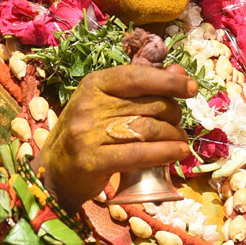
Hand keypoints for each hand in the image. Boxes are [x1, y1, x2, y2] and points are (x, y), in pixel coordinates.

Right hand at [34, 63, 195, 212]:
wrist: (53, 172)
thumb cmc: (86, 134)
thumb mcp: (107, 104)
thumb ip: (142, 88)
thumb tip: (179, 73)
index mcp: (93, 84)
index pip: (137, 76)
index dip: (168, 81)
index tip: (192, 88)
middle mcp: (90, 105)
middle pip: (149, 105)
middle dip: (173, 115)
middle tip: (178, 124)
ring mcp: (89, 133)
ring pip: (148, 129)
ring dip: (173, 136)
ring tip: (180, 141)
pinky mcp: (93, 161)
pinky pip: (139, 154)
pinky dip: (165, 153)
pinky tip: (178, 153)